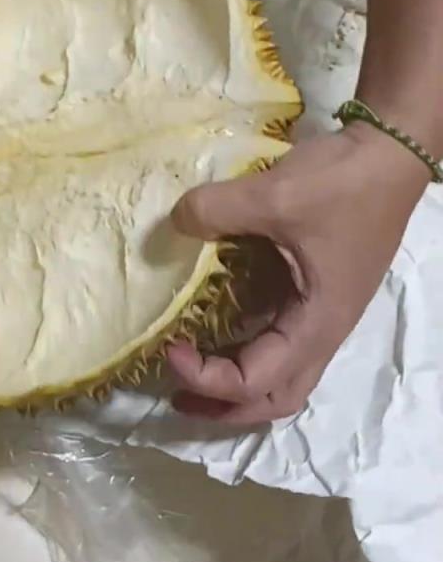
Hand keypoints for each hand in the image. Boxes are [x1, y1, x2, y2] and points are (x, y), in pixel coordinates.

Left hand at [164, 122, 429, 425]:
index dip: (206, 377)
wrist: (390, 154)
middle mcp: (323, 331)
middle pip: (275, 397)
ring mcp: (322, 313)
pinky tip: (215, 325)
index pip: (255, 381)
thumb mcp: (274, 195)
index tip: (170, 346)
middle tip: (176, 396)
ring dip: (236, 383)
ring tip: (190, 372)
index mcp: (317, 325)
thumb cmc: (343, 184)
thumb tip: (174, 224)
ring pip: (281, 373)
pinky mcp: (316, 292)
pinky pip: (279, 337)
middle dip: (225, 407)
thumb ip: (215, 211)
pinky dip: (246, 345)